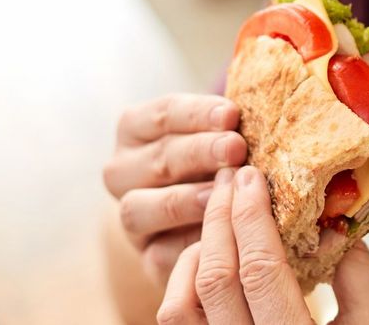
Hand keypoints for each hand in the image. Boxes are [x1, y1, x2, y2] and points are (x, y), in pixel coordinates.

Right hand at [104, 94, 247, 285]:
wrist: (208, 215)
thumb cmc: (219, 158)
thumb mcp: (218, 134)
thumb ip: (226, 126)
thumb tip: (247, 117)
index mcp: (136, 130)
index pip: (162, 114)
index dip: (196, 113)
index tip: (232, 114)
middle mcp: (122, 172)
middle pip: (158, 159)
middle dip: (199, 152)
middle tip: (236, 149)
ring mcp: (131, 216)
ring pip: (139, 208)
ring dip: (183, 199)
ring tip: (220, 194)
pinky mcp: (147, 255)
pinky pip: (158, 252)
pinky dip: (187, 244)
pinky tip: (218, 237)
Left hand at [158, 165, 368, 323]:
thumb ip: (358, 276)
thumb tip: (337, 223)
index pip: (259, 271)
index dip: (251, 217)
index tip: (252, 176)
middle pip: (214, 279)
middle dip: (220, 218)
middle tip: (231, 178)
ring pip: (180, 306)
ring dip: (196, 253)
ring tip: (219, 221)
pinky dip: (186, 286)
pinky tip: (210, 263)